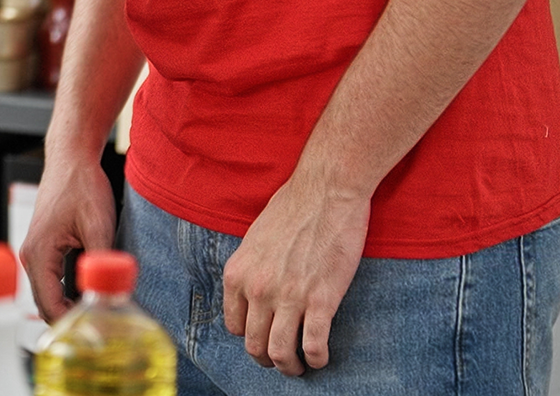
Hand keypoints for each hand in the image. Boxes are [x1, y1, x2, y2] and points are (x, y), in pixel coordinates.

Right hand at [18, 155, 116, 320]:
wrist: (71, 159)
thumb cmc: (81, 186)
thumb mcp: (98, 225)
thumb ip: (101, 262)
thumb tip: (112, 294)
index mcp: (39, 253)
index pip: (49, 304)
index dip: (72, 323)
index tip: (97, 332)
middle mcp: (31, 255)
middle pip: (45, 303)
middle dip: (71, 319)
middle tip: (101, 330)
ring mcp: (35, 251)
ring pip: (48, 293)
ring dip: (69, 306)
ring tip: (98, 315)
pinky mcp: (43, 247)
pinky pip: (51, 280)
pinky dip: (67, 293)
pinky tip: (89, 296)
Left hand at [220, 176, 370, 375]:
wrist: (325, 191)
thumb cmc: (292, 208)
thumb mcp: (254, 239)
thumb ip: (251, 269)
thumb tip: (254, 292)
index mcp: (238, 274)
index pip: (234, 325)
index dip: (250, 336)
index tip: (263, 336)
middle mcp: (257, 290)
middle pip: (254, 345)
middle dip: (268, 359)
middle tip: (282, 361)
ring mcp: (288, 297)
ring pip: (280, 353)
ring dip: (291, 367)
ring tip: (301, 367)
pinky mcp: (320, 300)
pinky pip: (313, 346)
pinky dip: (317, 359)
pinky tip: (321, 358)